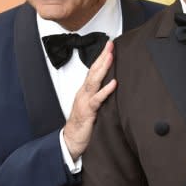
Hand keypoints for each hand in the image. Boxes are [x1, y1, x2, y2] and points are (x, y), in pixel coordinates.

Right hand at [62, 41, 116, 159]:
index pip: (93, 71)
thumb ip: (101, 97)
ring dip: (103, 68)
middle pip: (93, 71)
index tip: (109, 47)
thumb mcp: (93, 107)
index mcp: (85, 91)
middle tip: (110, 45)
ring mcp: (85, 101)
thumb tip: (114, 87)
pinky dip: (105, 90)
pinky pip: (97, 99)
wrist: (71, 140)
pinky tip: (113, 83)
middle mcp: (84, 93)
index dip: (101, 58)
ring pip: (94, 81)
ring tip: (110, 57)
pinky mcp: (88, 111)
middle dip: (102, 57)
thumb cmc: (82, 125)